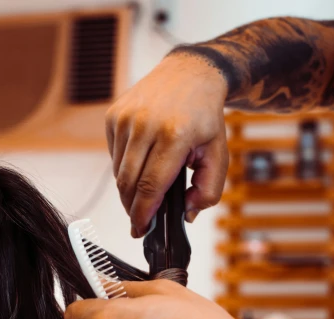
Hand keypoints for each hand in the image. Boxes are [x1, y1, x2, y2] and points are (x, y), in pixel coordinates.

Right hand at [105, 53, 229, 236]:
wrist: (189, 73)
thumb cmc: (204, 116)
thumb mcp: (219, 152)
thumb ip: (209, 189)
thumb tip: (187, 213)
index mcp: (175, 135)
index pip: (150, 185)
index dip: (143, 213)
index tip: (140, 230)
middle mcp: (146, 125)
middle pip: (129, 183)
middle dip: (132, 207)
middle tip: (140, 220)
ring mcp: (126, 119)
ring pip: (118, 171)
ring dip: (129, 188)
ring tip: (145, 189)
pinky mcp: (114, 116)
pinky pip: (113, 155)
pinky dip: (124, 167)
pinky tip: (140, 163)